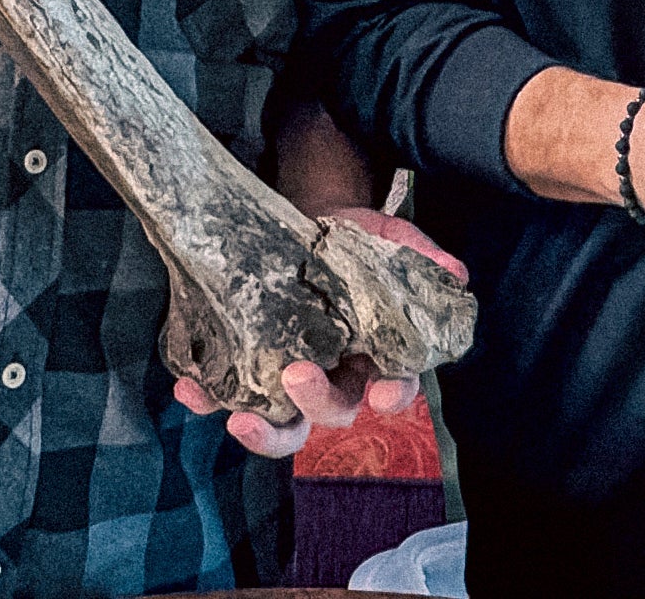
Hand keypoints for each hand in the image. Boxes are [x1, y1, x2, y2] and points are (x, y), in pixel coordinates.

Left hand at [173, 208, 466, 458]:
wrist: (311, 217)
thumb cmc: (359, 239)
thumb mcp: (392, 241)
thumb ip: (421, 259)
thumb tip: (454, 273)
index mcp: (377, 356)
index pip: (392, 387)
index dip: (390, 396)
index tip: (381, 395)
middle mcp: (337, 374)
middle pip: (332, 412)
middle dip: (314, 403)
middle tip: (295, 377)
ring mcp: (291, 371)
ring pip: (283, 420)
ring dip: (262, 428)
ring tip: (237, 418)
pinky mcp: (250, 361)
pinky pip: (228, 390)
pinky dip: (209, 395)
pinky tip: (190, 388)